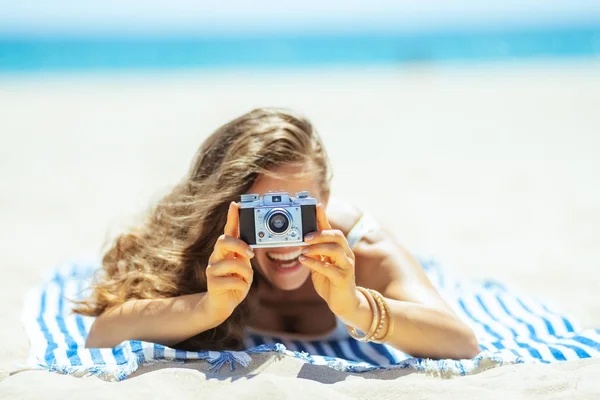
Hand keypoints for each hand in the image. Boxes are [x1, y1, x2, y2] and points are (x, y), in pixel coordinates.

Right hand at [205, 202, 254, 322]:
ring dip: (245, 272)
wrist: (222, 305)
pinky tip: (239, 288)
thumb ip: (245, 256)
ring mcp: (212, 270)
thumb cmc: (234, 283)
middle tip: (250, 254)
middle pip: (223, 241)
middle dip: (239, 244)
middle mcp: (216, 256)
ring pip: (232, 263)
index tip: (235, 204)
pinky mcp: (212, 283)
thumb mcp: (243, 267)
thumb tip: (251, 246)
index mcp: (225, 251)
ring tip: (245, 279)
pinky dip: (242, 285)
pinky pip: (233, 280)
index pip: (228, 231)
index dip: (232, 217)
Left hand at [298, 204, 360, 319]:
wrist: (344, 304)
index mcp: (340, 249)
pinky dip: (315, 263)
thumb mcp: (320, 264)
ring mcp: (347, 266)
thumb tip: (302, 240)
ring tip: (303, 250)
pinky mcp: (344, 278)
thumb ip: (314, 253)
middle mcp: (346, 254)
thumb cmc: (331, 282)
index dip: (324, 217)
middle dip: (321, 233)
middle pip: (337, 236)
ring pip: (336, 249)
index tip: (316, 206)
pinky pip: (330, 268)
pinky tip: (304, 260)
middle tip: (305, 236)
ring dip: (317, 248)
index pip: (332, 229)